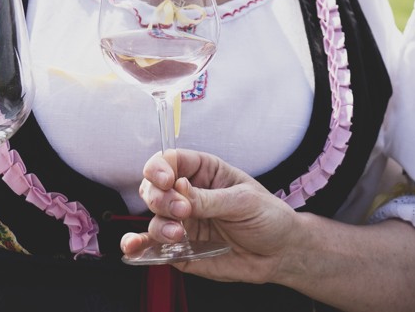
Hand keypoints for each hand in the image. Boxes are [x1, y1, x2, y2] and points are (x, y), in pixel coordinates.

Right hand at [122, 149, 299, 283]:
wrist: (280, 253)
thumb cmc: (268, 217)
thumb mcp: (244, 202)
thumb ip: (209, 199)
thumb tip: (178, 190)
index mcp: (204, 172)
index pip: (171, 161)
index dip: (161, 168)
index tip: (167, 181)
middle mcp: (188, 195)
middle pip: (154, 188)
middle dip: (159, 198)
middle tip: (181, 211)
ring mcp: (182, 222)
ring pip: (153, 218)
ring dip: (159, 225)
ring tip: (179, 234)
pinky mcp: (180, 249)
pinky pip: (153, 247)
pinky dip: (138, 247)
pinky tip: (133, 248)